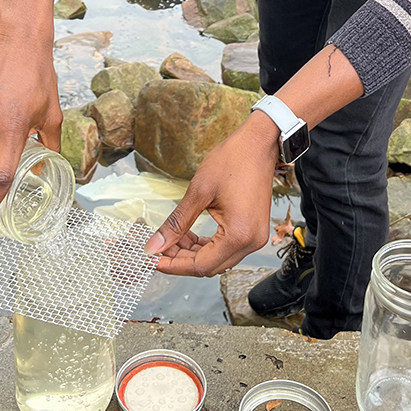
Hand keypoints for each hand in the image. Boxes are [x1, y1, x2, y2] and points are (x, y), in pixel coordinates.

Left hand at [146, 112, 278, 276]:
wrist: (257, 143)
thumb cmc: (232, 160)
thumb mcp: (198, 191)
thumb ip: (176, 223)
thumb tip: (156, 245)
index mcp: (239, 235)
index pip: (201, 265)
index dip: (174, 265)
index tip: (153, 259)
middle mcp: (251, 241)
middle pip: (210, 266)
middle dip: (182, 260)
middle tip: (159, 248)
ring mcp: (256, 237)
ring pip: (218, 259)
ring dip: (194, 253)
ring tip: (173, 238)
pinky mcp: (254, 230)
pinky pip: (227, 248)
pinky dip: (208, 246)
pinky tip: (191, 234)